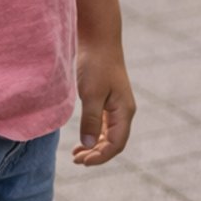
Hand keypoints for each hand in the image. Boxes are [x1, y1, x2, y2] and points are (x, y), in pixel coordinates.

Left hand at [71, 45, 134, 166]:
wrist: (98, 39)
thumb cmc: (96, 65)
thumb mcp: (91, 94)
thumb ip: (91, 121)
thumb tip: (89, 146)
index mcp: (124, 111)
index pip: (116, 144)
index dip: (100, 157)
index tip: (82, 161)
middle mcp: (124, 111)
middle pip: (114, 142)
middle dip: (96, 154)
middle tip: (76, 160)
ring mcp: (117, 105)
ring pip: (109, 135)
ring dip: (95, 147)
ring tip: (76, 155)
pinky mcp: (108, 100)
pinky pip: (104, 125)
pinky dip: (94, 135)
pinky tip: (82, 140)